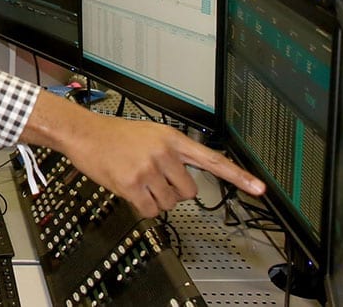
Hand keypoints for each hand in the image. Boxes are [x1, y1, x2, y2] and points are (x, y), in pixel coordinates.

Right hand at [22, 92, 264, 217]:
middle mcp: (164, 153)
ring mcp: (149, 168)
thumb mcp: (150, 134)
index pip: (212, 159)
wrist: (83, 133)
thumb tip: (185, 182)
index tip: (258, 188)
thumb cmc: (113, 135)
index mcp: (172, 139)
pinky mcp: (132, 183)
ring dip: (154, 199)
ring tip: (137, 180)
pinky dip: (142, 207)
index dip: (238, 176)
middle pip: (188, 191)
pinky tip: (130, 190)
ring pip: (169, 203)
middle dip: (172, 191)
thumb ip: (172, 153)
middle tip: (153, 179)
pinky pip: (150, 210)